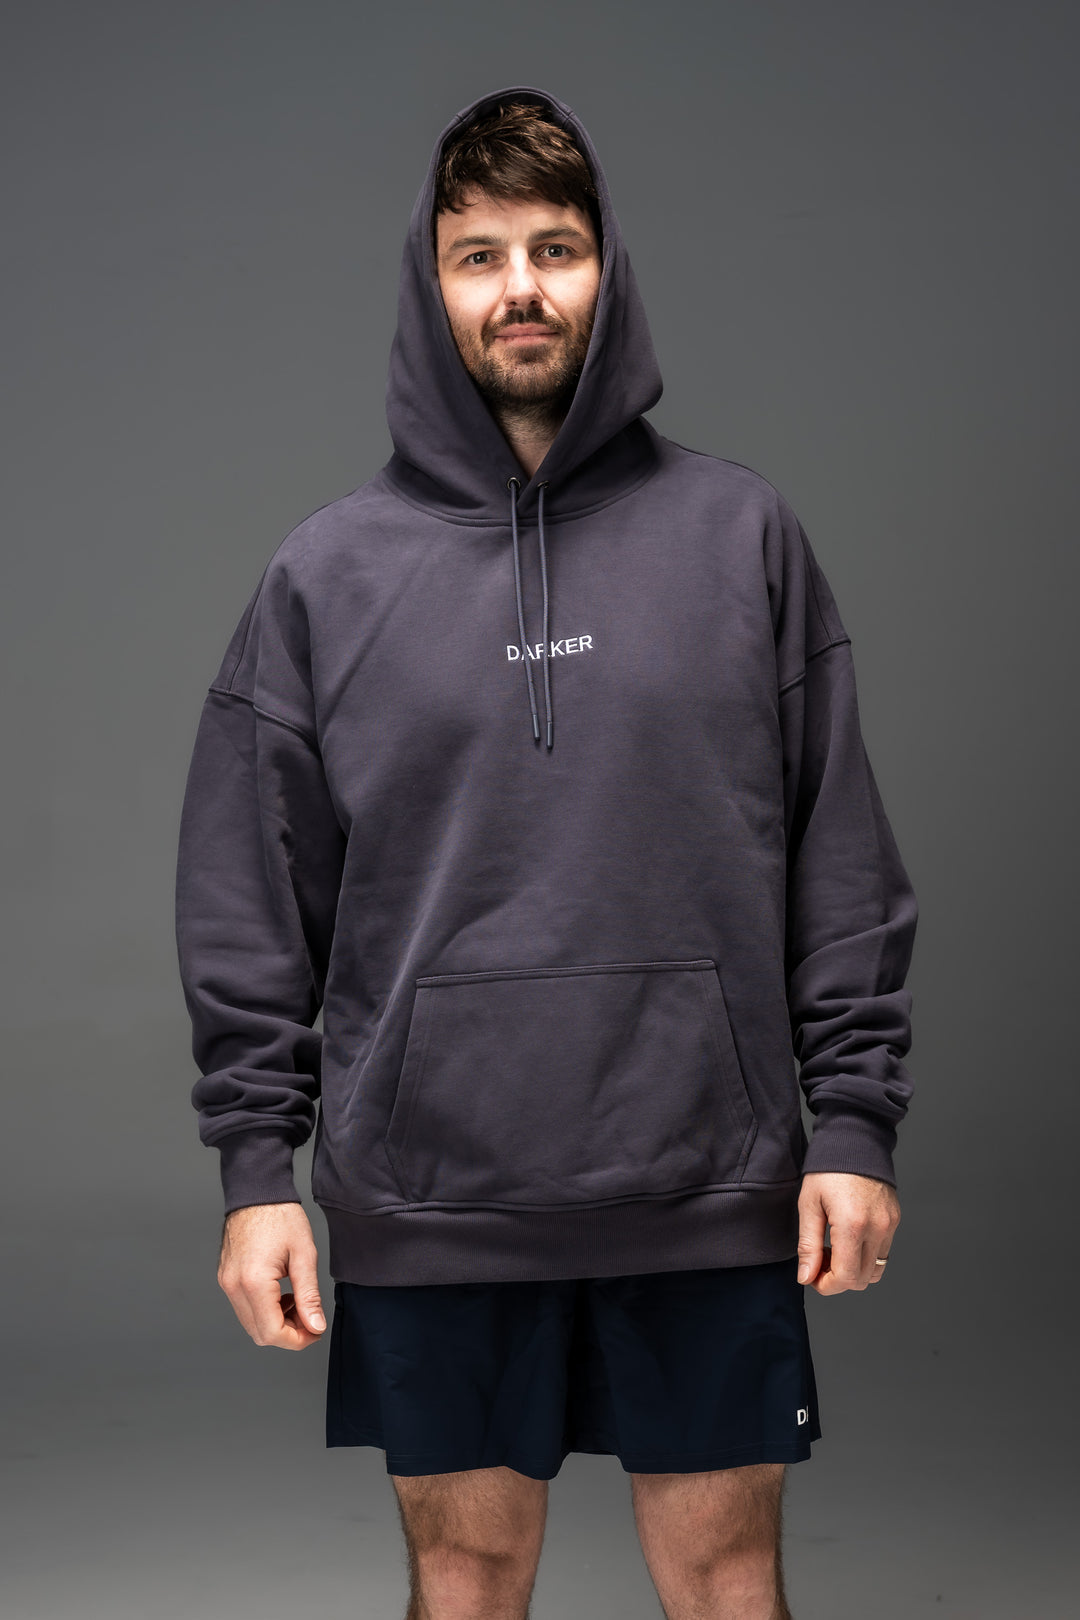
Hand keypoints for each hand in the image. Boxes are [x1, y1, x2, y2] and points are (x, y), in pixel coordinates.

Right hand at [217, 1202, 326, 1349]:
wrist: (257, 1191)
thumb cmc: (280, 1216)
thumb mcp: (304, 1255)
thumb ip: (309, 1296)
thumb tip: (315, 1326)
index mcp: (253, 1282)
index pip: (272, 1332)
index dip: (297, 1340)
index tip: (315, 1331)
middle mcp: (233, 1286)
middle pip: (259, 1334)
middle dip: (288, 1334)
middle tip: (310, 1318)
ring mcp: (226, 1283)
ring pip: (250, 1323)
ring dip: (275, 1322)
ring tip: (297, 1301)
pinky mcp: (225, 1278)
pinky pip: (243, 1308)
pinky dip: (263, 1310)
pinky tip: (281, 1294)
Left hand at [796, 1171, 898, 1295]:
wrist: (854, 1140)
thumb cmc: (828, 1169)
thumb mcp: (809, 1205)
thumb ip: (808, 1245)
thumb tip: (806, 1277)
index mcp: (852, 1224)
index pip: (846, 1278)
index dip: (826, 1286)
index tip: (812, 1276)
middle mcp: (877, 1228)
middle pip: (862, 1279)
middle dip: (838, 1279)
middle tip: (820, 1261)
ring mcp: (890, 1224)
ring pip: (876, 1270)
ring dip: (854, 1270)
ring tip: (835, 1250)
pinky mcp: (895, 1219)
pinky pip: (884, 1252)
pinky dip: (866, 1255)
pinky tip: (849, 1239)